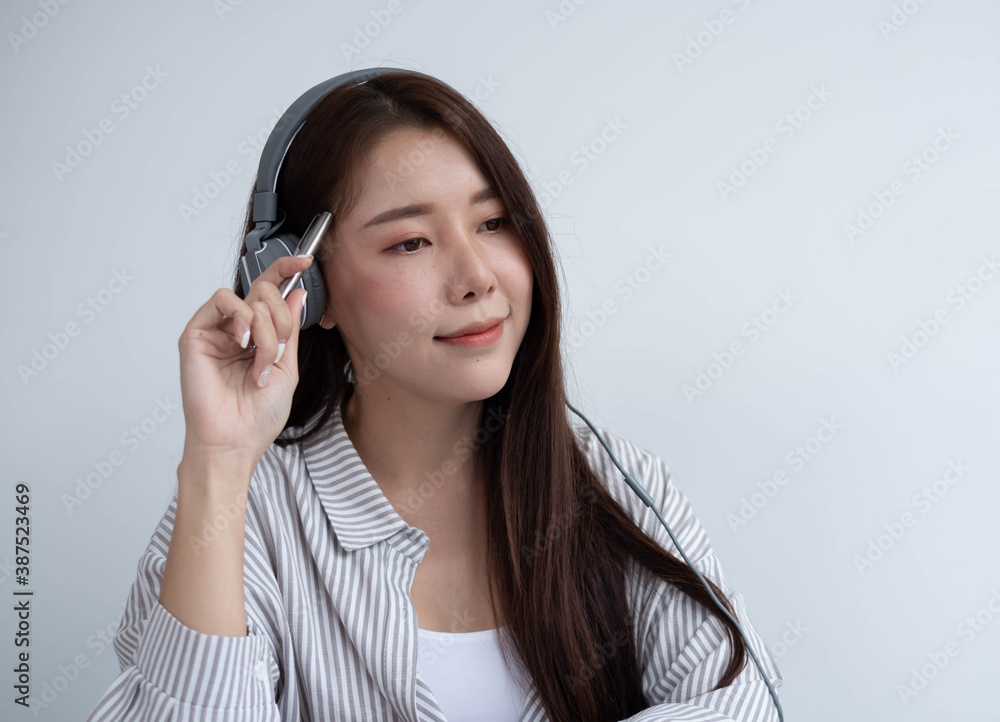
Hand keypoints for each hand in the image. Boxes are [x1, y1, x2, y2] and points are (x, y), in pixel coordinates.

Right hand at [177, 254, 315, 468]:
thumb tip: (296, 292)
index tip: (306, 260)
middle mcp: (236, 331)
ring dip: (264, 327)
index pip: (270, 294)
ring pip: (248, 298)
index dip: (286, 272)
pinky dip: (241, 317)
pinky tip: (244, 342)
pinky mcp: (196, 334)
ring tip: (263, 358)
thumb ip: (289, 328)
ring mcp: (216, 331)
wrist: (236, 441)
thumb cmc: (258, 415)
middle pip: (264, 292)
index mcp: (258, 338)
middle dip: (280, 318)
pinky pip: (222, 302)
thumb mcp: (287, 366)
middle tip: (279, 347)